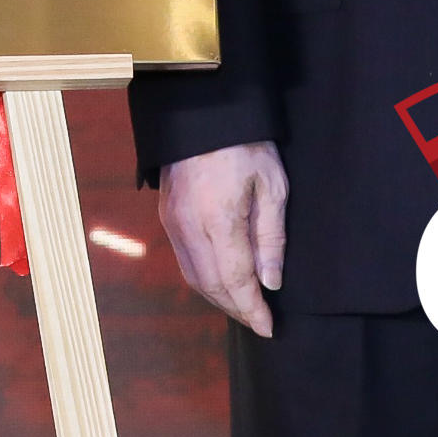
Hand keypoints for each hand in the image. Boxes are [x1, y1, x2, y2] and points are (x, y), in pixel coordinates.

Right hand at [158, 140, 286, 334]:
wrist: (202, 108)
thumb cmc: (245, 143)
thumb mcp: (272, 185)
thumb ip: (271, 236)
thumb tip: (270, 281)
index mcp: (219, 220)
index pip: (235, 280)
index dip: (252, 309)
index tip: (269, 328)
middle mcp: (189, 227)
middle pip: (211, 285)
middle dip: (236, 308)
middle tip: (259, 321)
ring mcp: (172, 221)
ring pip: (193, 276)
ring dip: (218, 297)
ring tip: (243, 305)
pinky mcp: (166, 214)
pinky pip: (183, 259)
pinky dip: (203, 278)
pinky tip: (221, 279)